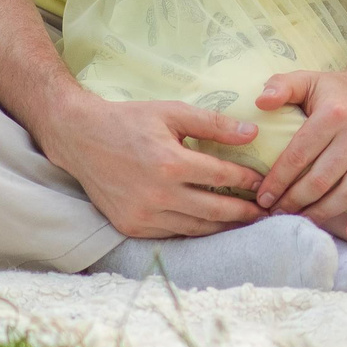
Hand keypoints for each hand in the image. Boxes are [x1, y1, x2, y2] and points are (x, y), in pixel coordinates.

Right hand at [36, 94, 272, 238]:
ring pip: (196, 228)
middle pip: (215, 211)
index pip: (222, 176)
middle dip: (244, 213)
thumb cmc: (129, 121)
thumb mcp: (172, 112)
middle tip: (266, 212)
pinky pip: (173, 233)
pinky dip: (195, 230)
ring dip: (223, 227)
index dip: (248, 181)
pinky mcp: (132, 227)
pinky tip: (211, 225)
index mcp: (170, 163)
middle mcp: (157, 195)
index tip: (264, 182)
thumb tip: (253, 134)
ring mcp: (143, 216)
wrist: (80, 139)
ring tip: (245, 222)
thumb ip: (214, 124)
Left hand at [249, 66, 346, 239]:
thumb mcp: (309, 79)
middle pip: (321, 180)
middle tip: (277, 214)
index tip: (263, 197)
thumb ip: (281, 86)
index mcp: (333, 114)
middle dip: (294, 202)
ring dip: (322, 214)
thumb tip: (259, 101)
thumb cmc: (341, 89)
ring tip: (302, 222)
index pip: (298, 155)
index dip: (278, 180)